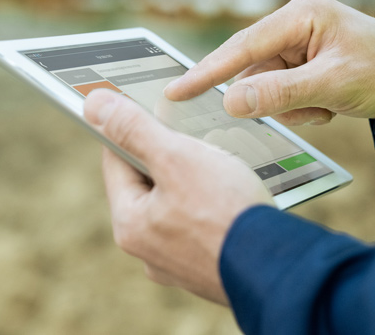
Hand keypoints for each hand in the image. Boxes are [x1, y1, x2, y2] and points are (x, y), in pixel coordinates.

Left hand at [84, 89, 272, 304]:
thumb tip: (93, 104)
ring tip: (221, 163)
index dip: (132, 127)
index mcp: (130, 224)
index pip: (116, 159)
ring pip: (177, 202)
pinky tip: (235, 194)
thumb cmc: (228, 213)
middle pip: (147, 182)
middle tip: (195, 135)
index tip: (150, 107)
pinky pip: (202, 223)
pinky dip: (214, 205)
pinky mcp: (208, 267)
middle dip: (169, 154)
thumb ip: (134, 129)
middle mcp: (147, 249)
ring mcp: (178, 262)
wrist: (281, 270)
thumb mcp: (176, 157)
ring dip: (194, 178)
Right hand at [164, 0, 374, 125]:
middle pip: (254, 71)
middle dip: (277, 97)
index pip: (243, 46)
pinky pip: (281, 94)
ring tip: (328, 105)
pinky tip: (329, 105)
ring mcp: (297, 45)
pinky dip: (301, 108)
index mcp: (300, 14)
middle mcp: (294, 25)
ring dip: (293, 106)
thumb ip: (279, 93)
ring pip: (266, 88)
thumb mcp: (332, 84)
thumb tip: (230, 102)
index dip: (207, 71)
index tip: (176, 92)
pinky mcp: (302, 63)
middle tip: (311, 106)